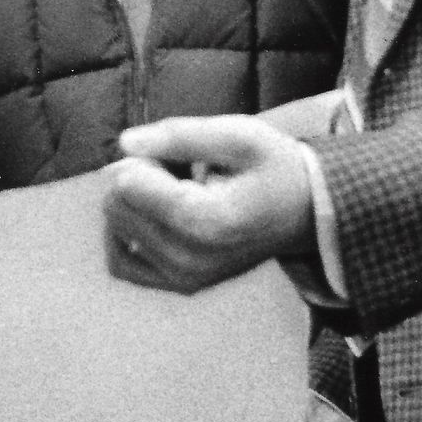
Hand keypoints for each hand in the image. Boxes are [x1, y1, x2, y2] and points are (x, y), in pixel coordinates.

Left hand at [103, 115, 315, 293]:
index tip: (185, 158)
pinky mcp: (180, 286)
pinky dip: (126, 235)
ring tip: (180, 193)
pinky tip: (158, 216)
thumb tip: (125, 143)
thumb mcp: (237, 135)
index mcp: (207, 222)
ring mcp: (185, 279)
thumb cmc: (273, 168)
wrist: (306, 214)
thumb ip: (179, 135)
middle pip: (116, 204)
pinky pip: (120, 262)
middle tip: (184, 172)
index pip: (127, 184)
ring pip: (115, 229)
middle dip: (140, 177)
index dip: (148, 157)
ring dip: (136, 203)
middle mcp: (191, 260)